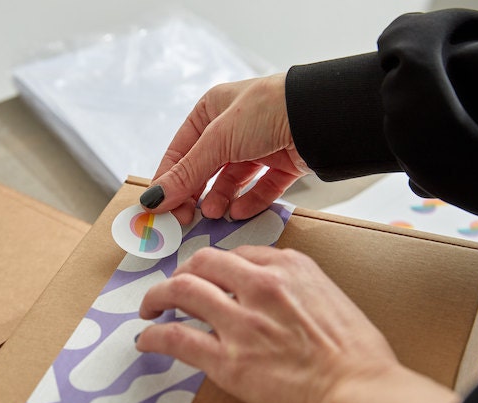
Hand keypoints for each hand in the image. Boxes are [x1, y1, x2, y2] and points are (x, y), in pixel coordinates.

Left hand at [136, 245, 395, 402]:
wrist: (359, 393)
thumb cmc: (357, 356)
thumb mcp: (330, 299)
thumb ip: (296, 290)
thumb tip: (273, 298)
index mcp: (290, 268)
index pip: (237, 255)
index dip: (215, 268)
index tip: (208, 278)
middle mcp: (261, 286)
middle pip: (202, 264)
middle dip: (181, 273)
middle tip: (172, 288)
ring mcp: (241, 322)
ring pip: (180, 292)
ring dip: (157, 297)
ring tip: (149, 307)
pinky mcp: (227, 360)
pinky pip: (175, 338)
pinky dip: (153, 336)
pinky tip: (146, 340)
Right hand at [139, 74, 311, 223]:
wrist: (322, 115)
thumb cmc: (267, 110)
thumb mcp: (218, 141)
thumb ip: (186, 173)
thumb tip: (154, 198)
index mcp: (211, 110)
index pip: (179, 152)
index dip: (168, 180)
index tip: (159, 208)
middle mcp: (233, 127)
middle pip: (203, 170)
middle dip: (195, 194)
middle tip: (186, 219)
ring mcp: (258, 145)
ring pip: (231, 182)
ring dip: (220, 200)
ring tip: (216, 213)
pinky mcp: (282, 163)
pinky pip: (260, 189)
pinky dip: (249, 202)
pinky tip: (240, 212)